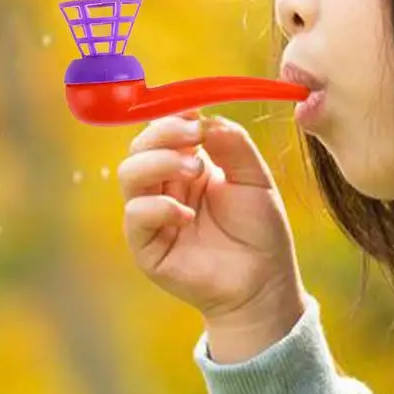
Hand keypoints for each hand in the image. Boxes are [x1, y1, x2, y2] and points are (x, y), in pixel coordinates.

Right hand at [118, 109, 305, 328]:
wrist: (264, 282)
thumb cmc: (260, 230)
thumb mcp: (254, 177)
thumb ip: (232, 143)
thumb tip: (204, 117)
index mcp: (188, 167)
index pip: (163, 131)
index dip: (172, 116)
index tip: (193, 111)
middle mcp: (165, 187)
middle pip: (140, 146)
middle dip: (163, 133)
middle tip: (194, 135)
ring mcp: (153, 215)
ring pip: (129, 174)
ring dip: (160, 162)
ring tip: (196, 169)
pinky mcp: (147, 246)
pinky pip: (135, 215)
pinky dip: (158, 207)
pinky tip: (186, 214)